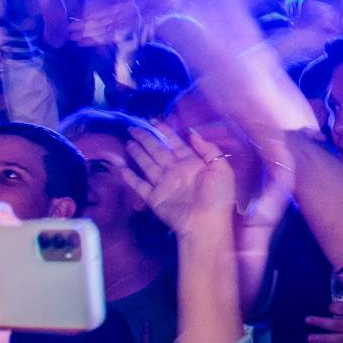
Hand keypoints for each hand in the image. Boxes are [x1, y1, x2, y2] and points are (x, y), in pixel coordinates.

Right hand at [119, 124, 236, 232]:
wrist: (205, 223)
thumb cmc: (217, 196)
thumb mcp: (221, 169)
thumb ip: (208, 150)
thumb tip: (192, 133)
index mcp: (192, 163)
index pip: (175, 142)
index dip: (164, 131)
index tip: (153, 120)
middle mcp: (176, 171)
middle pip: (158, 151)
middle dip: (146, 138)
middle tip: (133, 127)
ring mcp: (164, 184)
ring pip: (147, 164)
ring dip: (138, 153)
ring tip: (128, 141)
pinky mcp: (154, 197)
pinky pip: (139, 185)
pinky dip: (130, 177)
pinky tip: (121, 167)